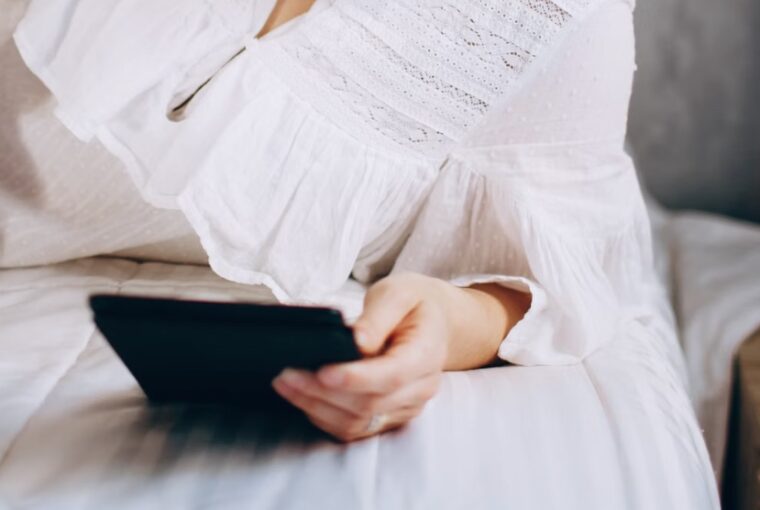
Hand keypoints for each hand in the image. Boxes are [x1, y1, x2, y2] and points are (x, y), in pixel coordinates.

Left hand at [272, 272, 452, 441]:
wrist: (432, 321)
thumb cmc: (412, 304)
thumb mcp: (397, 293)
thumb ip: (378, 316)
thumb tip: (358, 341)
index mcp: (427, 353)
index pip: (392, 375)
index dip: (356, 378)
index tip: (322, 372)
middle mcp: (420, 387)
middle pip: (370, 403)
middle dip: (323, 392)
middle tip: (286, 374)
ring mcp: (406, 406)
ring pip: (359, 421)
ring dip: (317, 407)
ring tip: (285, 384)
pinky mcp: (389, 416)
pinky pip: (355, 427)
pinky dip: (324, 416)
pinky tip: (302, 397)